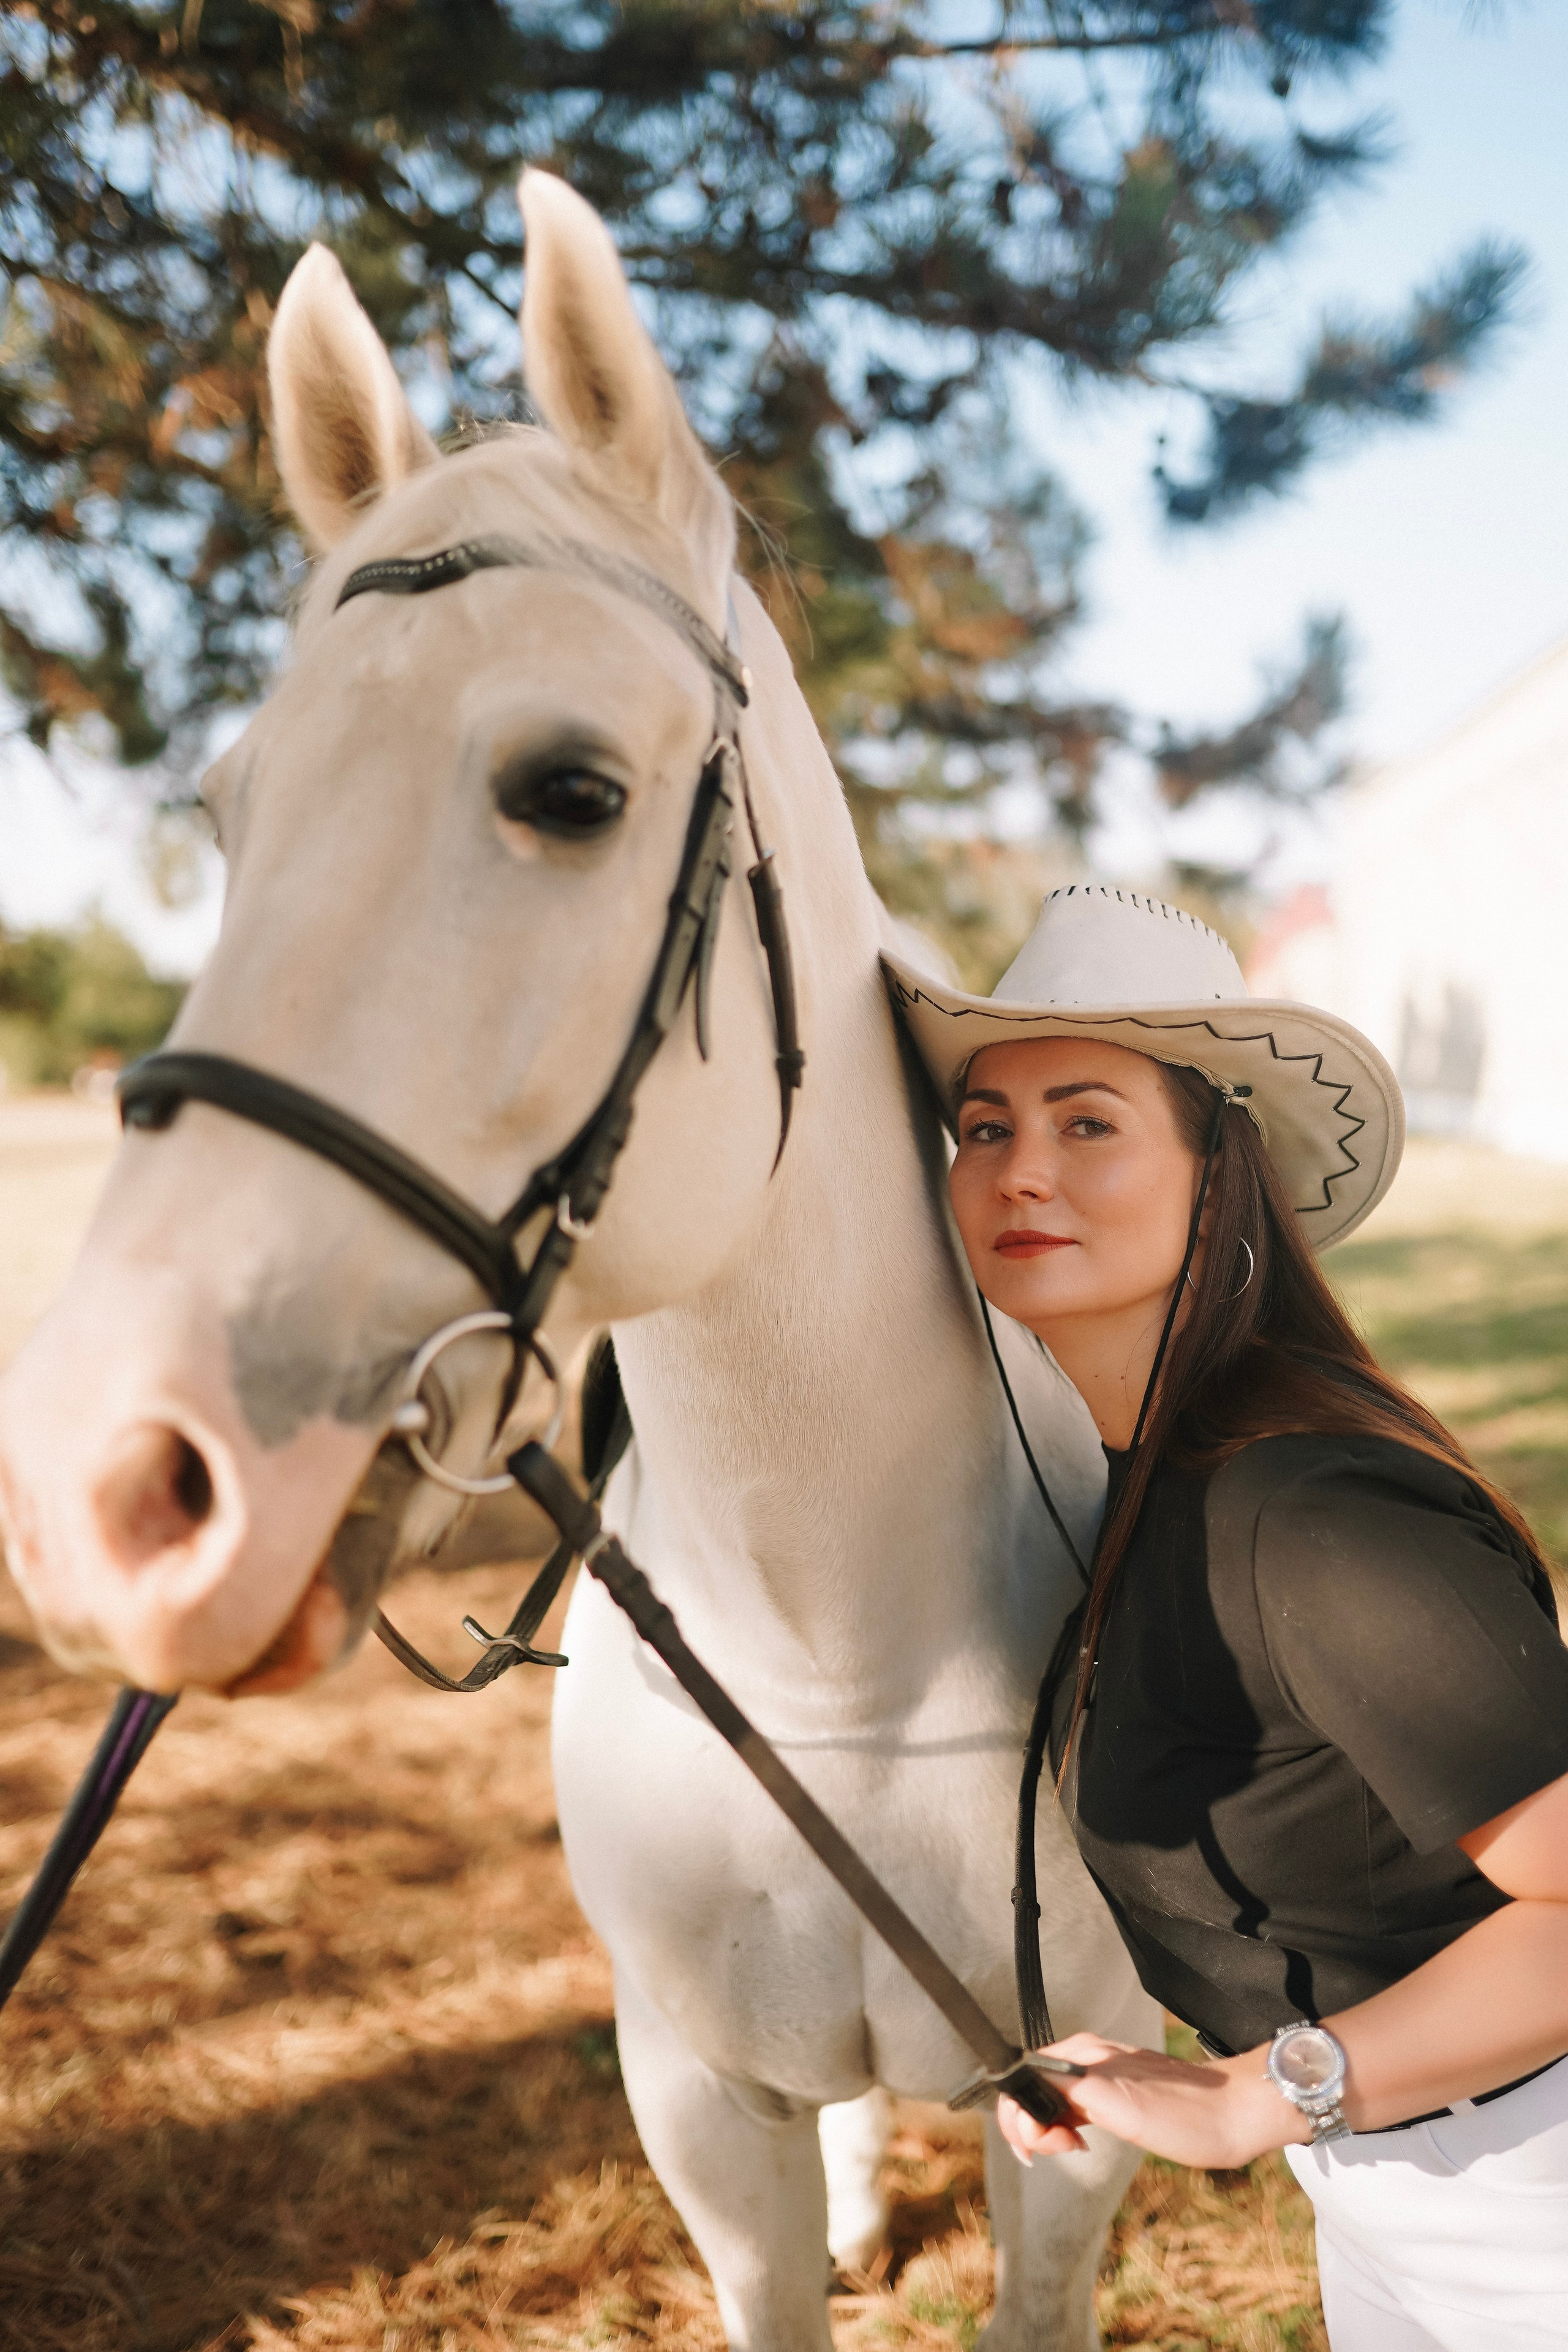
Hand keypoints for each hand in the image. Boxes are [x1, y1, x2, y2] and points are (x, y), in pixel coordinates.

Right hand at [996, 2033, 1306, 2169]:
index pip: (1022, 2076)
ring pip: (1047, 2095)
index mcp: (1085, 2056)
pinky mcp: (1114, 2089)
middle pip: (1030, 2085)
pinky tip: (1079, 2141)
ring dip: (1046, 2127)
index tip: (1043, 2148)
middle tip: (1062, 2151)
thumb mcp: (1127, 2107)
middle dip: (1030, 2123)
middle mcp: (1088, 2057)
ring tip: (1072, 2148)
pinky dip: (1062, 2125)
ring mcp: (1101, 2072)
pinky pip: (1068, 2102)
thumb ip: (1074, 2090)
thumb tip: (1028, 2081)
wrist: (1239, 2114)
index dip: (1020, 2115)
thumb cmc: (1190, 2117)